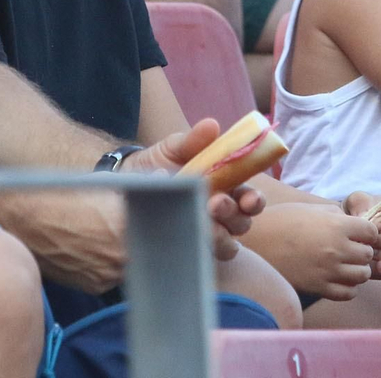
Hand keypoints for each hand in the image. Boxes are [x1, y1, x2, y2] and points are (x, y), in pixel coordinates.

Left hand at [123, 119, 266, 259]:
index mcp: (227, 188)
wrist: (125, 182)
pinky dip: (192, 245)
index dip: (255, 201)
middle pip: (242, 223)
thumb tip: (212, 125)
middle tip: (216, 203)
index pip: (251, 199)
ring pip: (226, 244)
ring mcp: (204, 233)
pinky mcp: (184, 246)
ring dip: (218, 234)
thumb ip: (194, 140)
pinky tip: (178, 232)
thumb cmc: (158, 162)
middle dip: (233, 214)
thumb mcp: (174, 148)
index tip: (249, 199)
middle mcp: (220, 214)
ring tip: (199, 218)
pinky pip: (198, 255)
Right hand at [248, 203, 378, 299]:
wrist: (256, 242)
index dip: (367, 231)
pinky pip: (348, 293)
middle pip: (368, 254)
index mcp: (337, 225)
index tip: (357, 232)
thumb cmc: (281, 220)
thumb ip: (334, 214)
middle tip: (349, 249)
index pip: (372, 232)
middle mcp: (337, 249)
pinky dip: (348, 287)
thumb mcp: (310, 209)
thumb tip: (351, 220)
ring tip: (344, 265)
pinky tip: (337, 278)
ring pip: (362, 275)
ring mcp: (329, 270)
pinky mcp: (319, 287)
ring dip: (357, 270)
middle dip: (362, 250)